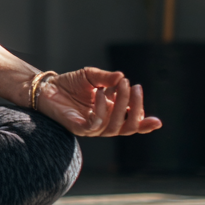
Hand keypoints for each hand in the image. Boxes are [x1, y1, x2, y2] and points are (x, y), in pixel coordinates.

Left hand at [36, 67, 162, 137]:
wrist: (46, 87)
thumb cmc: (70, 83)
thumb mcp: (92, 76)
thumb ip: (107, 78)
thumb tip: (123, 77)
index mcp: (111, 113)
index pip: (131, 123)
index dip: (145, 124)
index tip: (157, 122)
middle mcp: (103, 123)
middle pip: (127, 127)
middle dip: (136, 108)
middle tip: (135, 86)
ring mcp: (91, 128)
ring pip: (114, 126)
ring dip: (121, 105)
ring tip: (121, 84)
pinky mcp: (78, 128)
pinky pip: (95, 124)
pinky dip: (101, 109)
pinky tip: (101, 93)